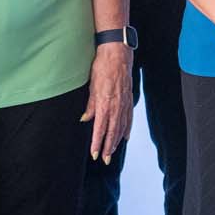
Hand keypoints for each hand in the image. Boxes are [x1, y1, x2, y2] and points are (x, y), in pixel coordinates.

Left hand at [81, 45, 132, 162]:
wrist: (117, 54)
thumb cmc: (102, 67)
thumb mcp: (91, 86)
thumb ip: (90, 105)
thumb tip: (85, 119)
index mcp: (105, 104)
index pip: (100, 129)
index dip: (97, 143)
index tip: (95, 154)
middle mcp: (116, 106)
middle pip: (112, 132)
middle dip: (108, 147)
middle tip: (105, 160)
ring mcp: (124, 103)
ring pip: (121, 127)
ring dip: (117, 141)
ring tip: (113, 152)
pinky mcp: (129, 99)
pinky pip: (129, 118)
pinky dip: (127, 129)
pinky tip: (125, 136)